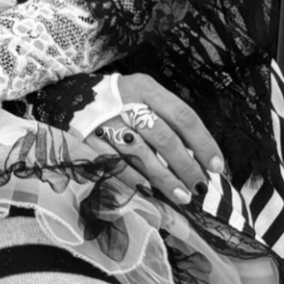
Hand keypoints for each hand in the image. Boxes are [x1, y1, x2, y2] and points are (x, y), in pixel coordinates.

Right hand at [92, 73, 226, 205]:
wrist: (66, 94)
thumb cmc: (117, 102)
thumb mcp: (143, 98)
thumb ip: (168, 121)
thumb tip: (198, 158)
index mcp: (145, 88)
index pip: (183, 116)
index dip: (203, 143)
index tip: (217, 167)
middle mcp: (125, 101)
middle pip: (163, 136)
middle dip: (185, 166)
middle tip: (199, 187)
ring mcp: (104, 120)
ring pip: (141, 152)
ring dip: (164, 178)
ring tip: (181, 196)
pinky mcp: (86, 137)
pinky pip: (113, 162)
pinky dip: (132, 178)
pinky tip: (147, 190)